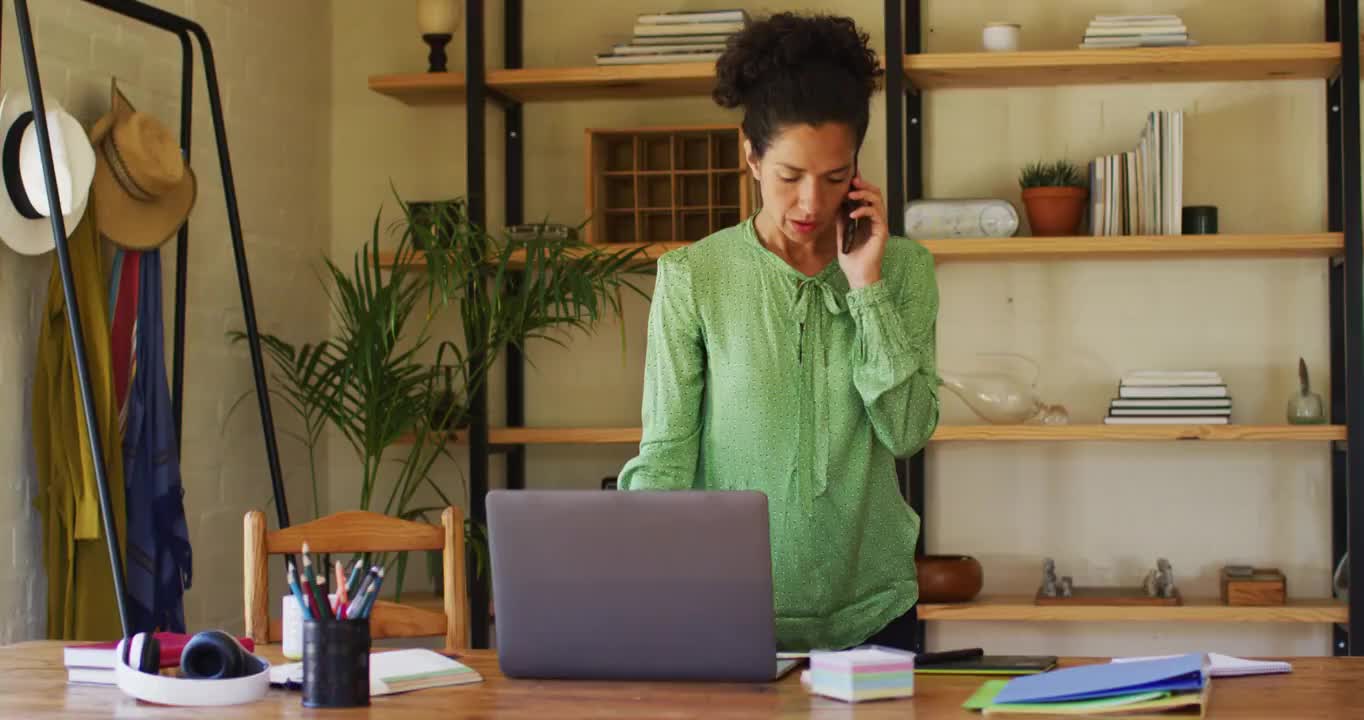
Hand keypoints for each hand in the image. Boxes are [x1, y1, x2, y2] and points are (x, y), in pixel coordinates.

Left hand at [837, 174, 886, 288]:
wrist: (858, 276)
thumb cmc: (852, 260)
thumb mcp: (842, 235)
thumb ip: (841, 220)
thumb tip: (836, 205)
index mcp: (867, 221)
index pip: (867, 198)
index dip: (860, 187)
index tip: (850, 179)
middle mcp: (875, 221)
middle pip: (875, 195)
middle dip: (864, 186)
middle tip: (853, 181)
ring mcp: (880, 226)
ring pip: (878, 201)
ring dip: (864, 195)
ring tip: (850, 195)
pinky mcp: (882, 232)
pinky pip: (876, 214)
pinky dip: (864, 211)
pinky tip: (852, 214)